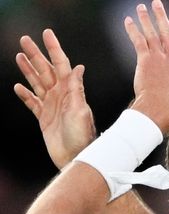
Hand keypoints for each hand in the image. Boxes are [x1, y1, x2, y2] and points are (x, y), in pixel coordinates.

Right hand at [14, 29, 95, 168]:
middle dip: (35, 55)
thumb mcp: (81, 111)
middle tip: (24, 39)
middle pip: (45, 70)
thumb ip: (77, 90)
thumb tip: (79, 68)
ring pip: (37, 83)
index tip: (47, 34)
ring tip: (19, 56)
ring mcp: (52, 106)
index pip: (61, 65)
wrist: (77, 158)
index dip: (54, 49)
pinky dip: (25, 95)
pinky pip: (32, 103)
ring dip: (28, 70)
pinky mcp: (44, 119)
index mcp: (70, 91)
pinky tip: (18, 87)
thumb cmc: (83, 137)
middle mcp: (61, 96)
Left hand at [125, 0, 168, 132]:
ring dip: (146, 18)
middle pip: (168, 31)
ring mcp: (161, 57)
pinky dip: (133, 29)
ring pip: (153, 32)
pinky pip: (139, 40)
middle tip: (156, 3)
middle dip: (161, 16)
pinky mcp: (146, 59)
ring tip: (141, 7)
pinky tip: (128, 21)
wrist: (161, 108)